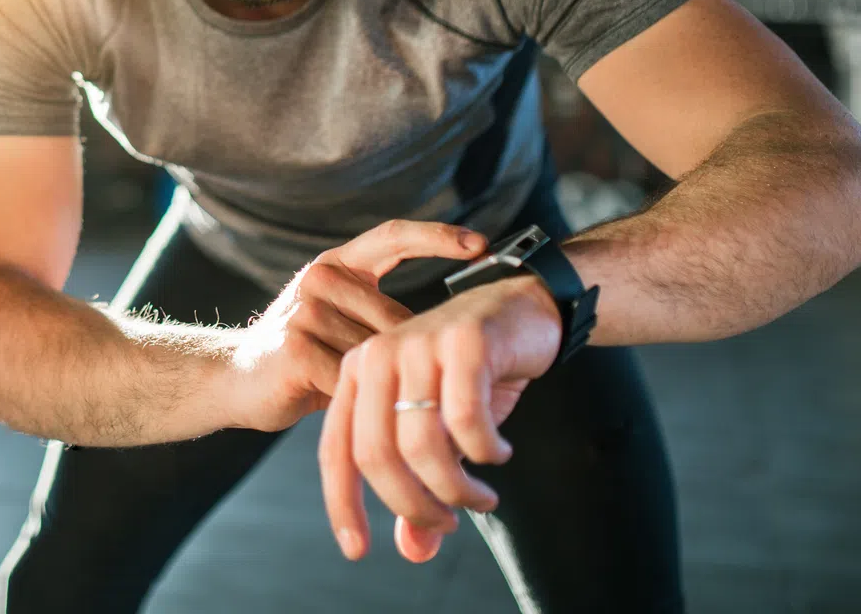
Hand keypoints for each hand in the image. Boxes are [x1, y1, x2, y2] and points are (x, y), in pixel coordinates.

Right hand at [226, 221, 488, 432]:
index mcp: (335, 263)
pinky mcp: (297, 346)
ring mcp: (305, 309)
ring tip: (366, 397)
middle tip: (408, 387)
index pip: (392, 235)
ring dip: (379, 383)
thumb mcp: (340, 323)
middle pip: (395, 318)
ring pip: (377, 352)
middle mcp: (319, 277)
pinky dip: (361, 400)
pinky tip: (351, 408)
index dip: (437, 236)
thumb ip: (380, 316)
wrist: (235, 380)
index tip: (482, 245)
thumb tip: (452, 330)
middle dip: (406, 359)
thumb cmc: (304, 356)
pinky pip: (354, 378)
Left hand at [318, 274, 561, 563]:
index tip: (356, 551)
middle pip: (376, 455)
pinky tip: (499, 453)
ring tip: (483, 498)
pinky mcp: (464, 342)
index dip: (343, 504)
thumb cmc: (474, 375)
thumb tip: (415, 551)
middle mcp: (377, 356)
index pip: (336, 451)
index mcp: (357, 375)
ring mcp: (419, 345)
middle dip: (413, 504)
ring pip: (422, 445)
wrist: (524, 309)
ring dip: (457, 489)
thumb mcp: (443, 435)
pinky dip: (485, 451)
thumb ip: (424, 488)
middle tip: (447, 524)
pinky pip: (467, 420)